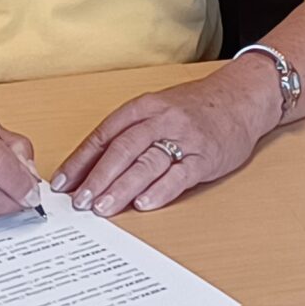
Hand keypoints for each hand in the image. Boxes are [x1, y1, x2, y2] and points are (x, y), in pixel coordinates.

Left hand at [51, 64, 274, 218]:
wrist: (241, 97)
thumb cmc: (195, 107)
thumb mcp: (157, 109)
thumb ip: (128, 134)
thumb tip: (92, 167)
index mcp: (143, 107)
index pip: (105, 133)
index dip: (81, 158)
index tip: (63, 182)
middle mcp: (161, 119)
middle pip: (123, 148)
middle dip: (97, 176)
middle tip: (79, 201)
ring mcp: (185, 138)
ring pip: (147, 162)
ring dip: (122, 186)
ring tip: (103, 207)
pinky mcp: (206, 157)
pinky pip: (180, 175)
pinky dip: (160, 190)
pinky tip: (144, 204)